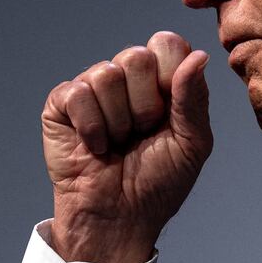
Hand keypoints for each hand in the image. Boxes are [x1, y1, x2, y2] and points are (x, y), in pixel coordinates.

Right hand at [42, 30, 211, 262]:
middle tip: (142, 133)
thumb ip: (194, 98)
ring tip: (118, 143)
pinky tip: (95, 146)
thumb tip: (199, 55)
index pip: (167, 44)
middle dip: (144, 105)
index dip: (169, 76)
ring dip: (117, 120)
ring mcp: (94, 88)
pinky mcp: (62, 104)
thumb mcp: (192, 143)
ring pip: (105, 74)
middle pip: (136, 56)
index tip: (169, 113)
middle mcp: (129, 79)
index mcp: (164, 81)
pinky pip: (76, 92)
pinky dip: (91, 126)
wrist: (120, 218)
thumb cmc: (159, 184)